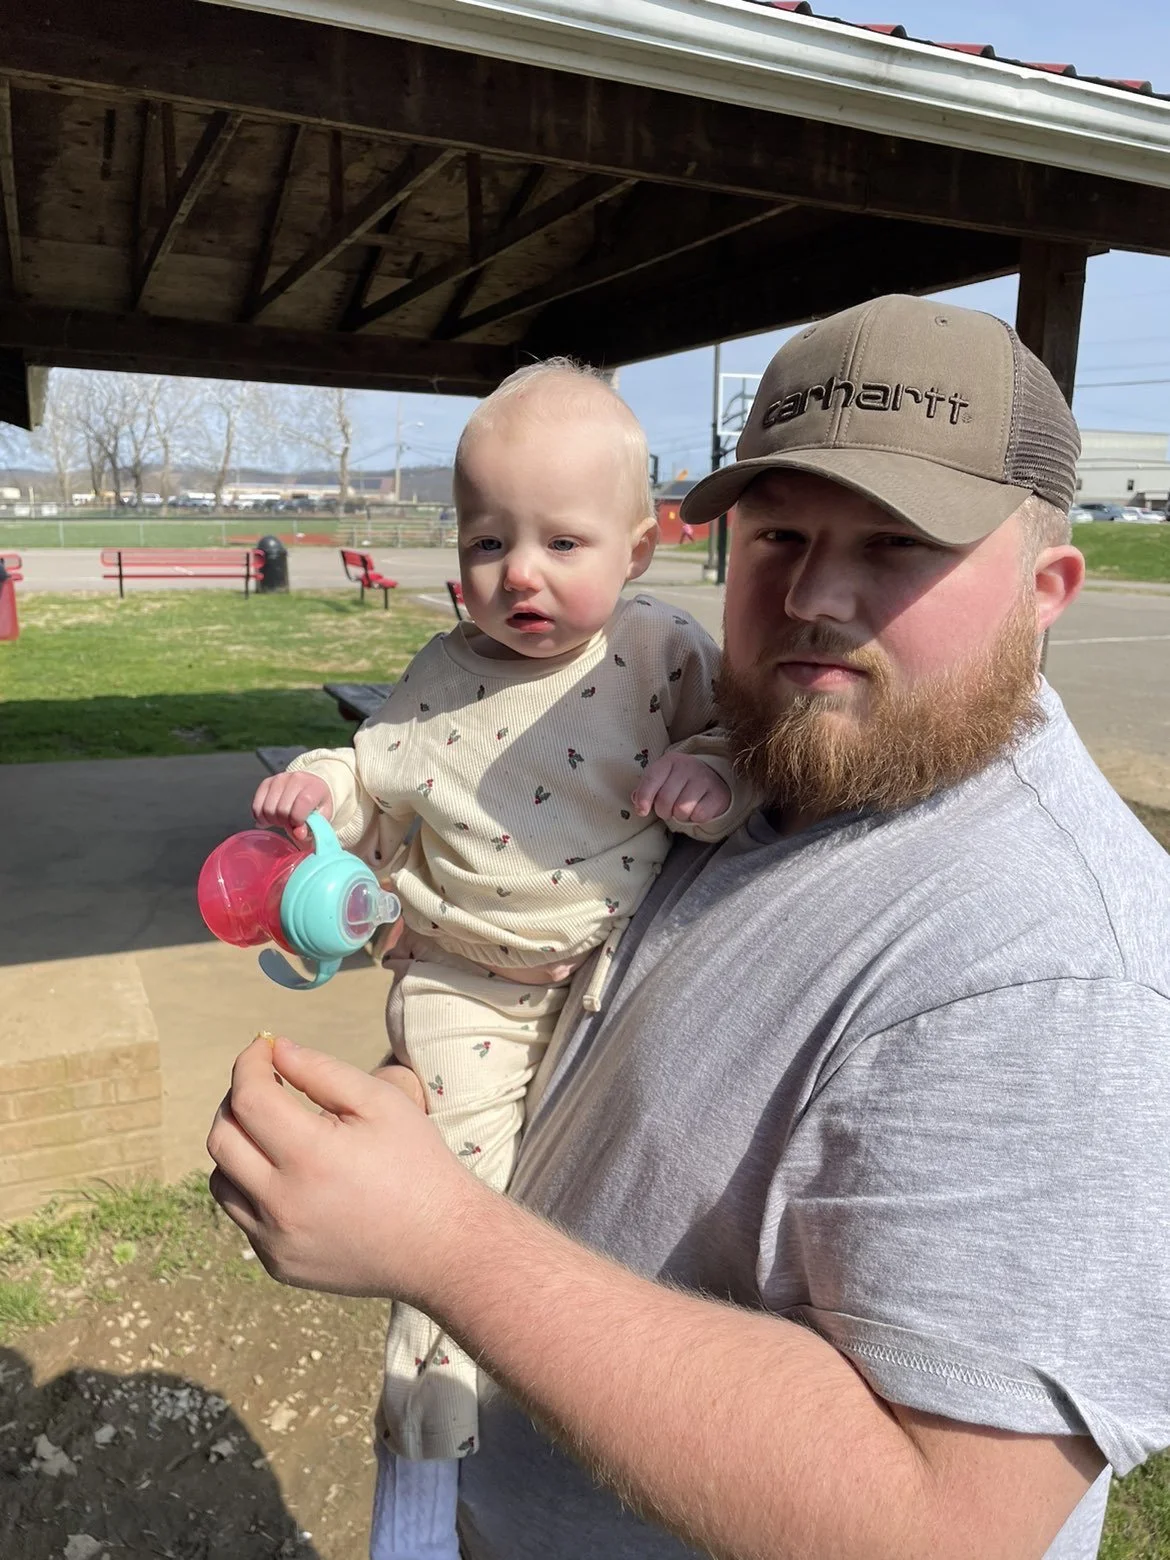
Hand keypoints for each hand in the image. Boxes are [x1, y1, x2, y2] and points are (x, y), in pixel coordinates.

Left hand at [206, 1036, 476, 1299]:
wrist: (442, 1245)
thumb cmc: (418, 1163)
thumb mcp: (382, 1102)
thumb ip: (322, 1071)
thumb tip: (276, 1049)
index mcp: (310, 1157)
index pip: (248, 1098)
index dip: (250, 1064)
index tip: (265, 1048)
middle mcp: (282, 1204)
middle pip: (222, 1138)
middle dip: (237, 1100)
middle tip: (269, 1086)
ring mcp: (275, 1241)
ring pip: (222, 1179)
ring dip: (239, 1146)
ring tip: (276, 1132)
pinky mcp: (278, 1264)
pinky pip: (244, 1216)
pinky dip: (255, 1187)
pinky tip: (293, 1176)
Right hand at [252, 771, 332, 842]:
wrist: (310, 787)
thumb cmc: (316, 804)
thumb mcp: (321, 818)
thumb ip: (313, 828)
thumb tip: (298, 834)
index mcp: (314, 787)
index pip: (302, 803)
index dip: (297, 819)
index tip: (298, 825)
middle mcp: (296, 779)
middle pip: (282, 809)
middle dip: (284, 822)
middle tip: (289, 823)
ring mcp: (279, 779)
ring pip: (267, 808)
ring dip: (272, 820)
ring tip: (281, 819)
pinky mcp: (266, 782)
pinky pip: (256, 805)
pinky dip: (260, 816)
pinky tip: (269, 818)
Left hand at [631, 753, 731, 824]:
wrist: (711, 780)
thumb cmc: (679, 783)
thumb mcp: (661, 780)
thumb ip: (646, 789)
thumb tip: (637, 802)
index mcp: (670, 761)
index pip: (652, 779)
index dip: (644, 798)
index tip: (642, 811)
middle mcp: (688, 766)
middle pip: (665, 799)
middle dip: (663, 811)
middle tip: (668, 810)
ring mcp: (705, 779)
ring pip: (682, 810)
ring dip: (679, 816)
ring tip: (682, 809)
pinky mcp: (718, 794)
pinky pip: (699, 815)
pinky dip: (695, 818)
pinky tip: (696, 809)